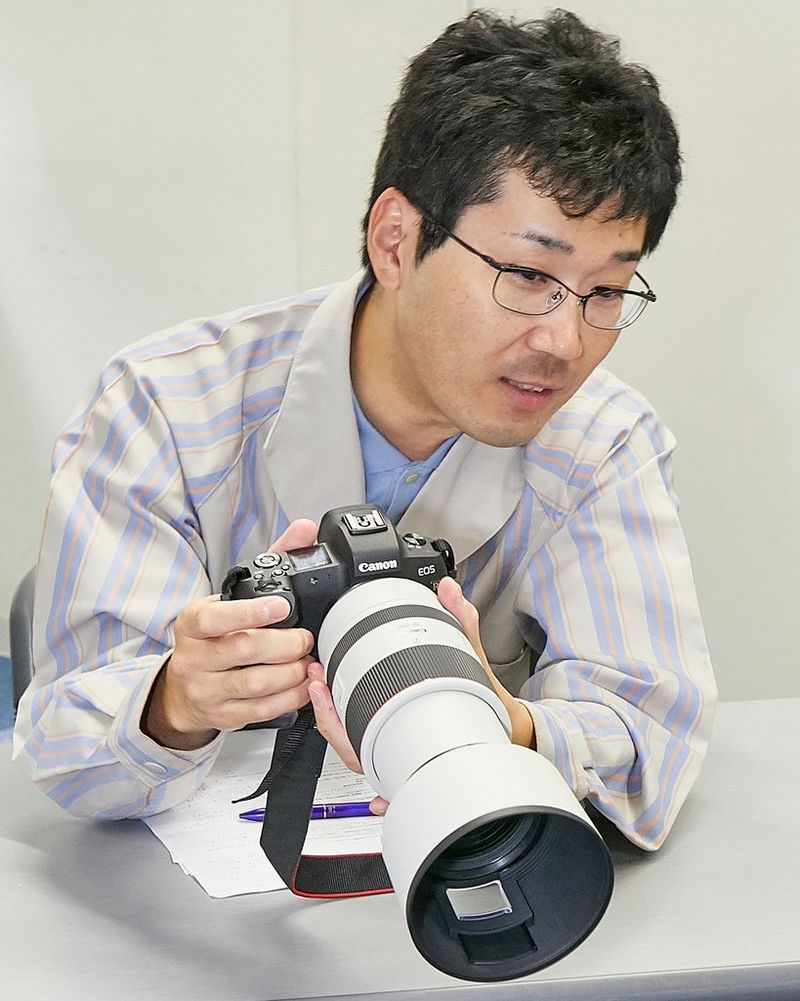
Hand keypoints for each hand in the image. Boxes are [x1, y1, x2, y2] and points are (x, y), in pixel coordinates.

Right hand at [143, 520, 318, 750]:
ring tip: (308, 661)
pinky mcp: (222, 715)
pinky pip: (262, 710)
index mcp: (192, 622)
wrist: (184, 687)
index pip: (215, 617)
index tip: (281, 606)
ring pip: (256, 683)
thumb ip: (270, 560)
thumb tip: (304, 530)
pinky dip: (290, 697)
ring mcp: (205, 689)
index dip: (250, 612)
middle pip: (244, 650)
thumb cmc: (214, 634)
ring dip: (292, 672)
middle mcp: (194, 657)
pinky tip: (302, 684)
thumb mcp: (231, 597)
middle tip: (305, 638)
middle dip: (285, 644)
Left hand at [306, 576, 533, 810]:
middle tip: (316, 681)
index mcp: (418, 740)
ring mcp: (404, 762)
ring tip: (320, 691)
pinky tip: (339, 718)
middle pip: (352, 751)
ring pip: (359, 757)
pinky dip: (353, 739)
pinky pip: (372, 756)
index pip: (363, 738)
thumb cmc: (490, 708)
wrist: (511, 736)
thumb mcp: (476, 662)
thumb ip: (461, 623)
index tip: (322, 685)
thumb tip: (448, 590)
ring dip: (335, 726)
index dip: (334, 715)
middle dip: (327, 716)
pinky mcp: (406, 757)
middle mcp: (407, 756)